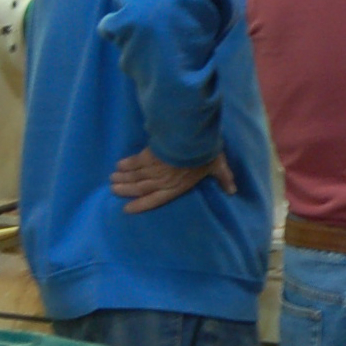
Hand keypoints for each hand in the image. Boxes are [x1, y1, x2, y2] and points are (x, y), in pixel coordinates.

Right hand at [110, 148, 235, 213]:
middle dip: (126, 190)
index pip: (156, 199)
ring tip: (113, 180)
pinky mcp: (149, 154)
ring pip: (135, 175)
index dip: (141, 205)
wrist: (192, 137)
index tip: (127, 208)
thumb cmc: (206, 154)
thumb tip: (233, 190)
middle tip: (114, 190)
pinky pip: (134, 162)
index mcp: (177, 186)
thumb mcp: (218, 166)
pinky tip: (119, 165)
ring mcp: (154, 168)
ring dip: (123, 178)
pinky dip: (126, 164)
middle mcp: (162, 180)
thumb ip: (224, 178)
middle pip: (140, 187)